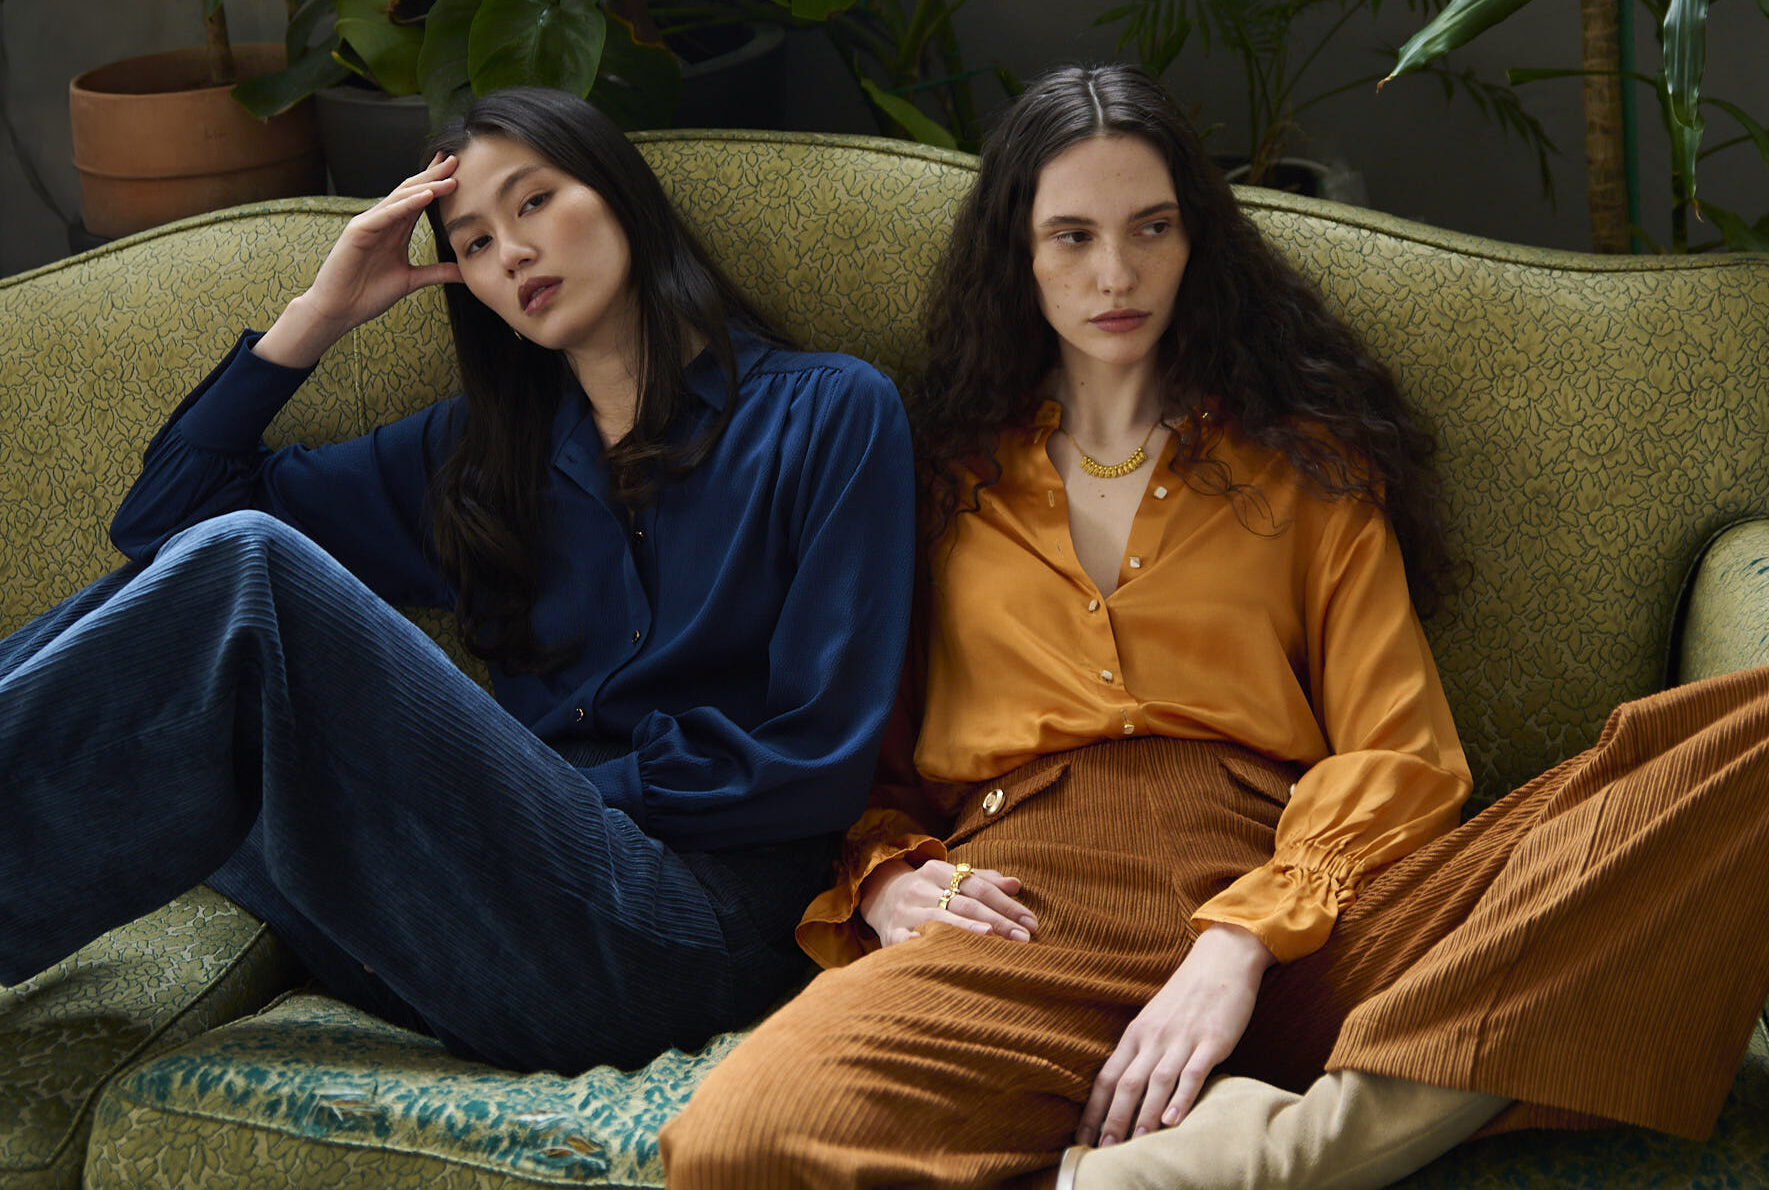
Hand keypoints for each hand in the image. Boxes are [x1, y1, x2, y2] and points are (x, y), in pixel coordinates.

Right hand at [255, 154, 465, 368]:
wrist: (339, 309)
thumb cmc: (368, 294)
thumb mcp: (411, 281)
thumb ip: (436, 273)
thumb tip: (465, 272)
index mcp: (394, 230)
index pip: (419, 200)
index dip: (437, 184)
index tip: (459, 172)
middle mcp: (382, 221)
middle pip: (411, 191)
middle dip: (433, 175)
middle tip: (456, 160)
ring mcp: (369, 223)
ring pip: (401, 198)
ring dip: (426, 186)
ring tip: (449, 177)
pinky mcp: (359, 231)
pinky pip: (387, 214)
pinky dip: (407, 204)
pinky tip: (426, 195)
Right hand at [858, 857, 1036, 946]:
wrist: (878, 896)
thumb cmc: (928, 890)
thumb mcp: (950, 878)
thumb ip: (984, 880)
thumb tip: (1016, 884)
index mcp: (937, 870)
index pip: (978, 887)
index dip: (1006, 904)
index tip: (1031, 922)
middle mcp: (921, 888)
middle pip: (965, 904)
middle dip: (999, 921)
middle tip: (1025, 938)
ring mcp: (905, 910)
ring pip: (941, 919)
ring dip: (969, 929)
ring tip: (994, 938)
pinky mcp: (891, 933)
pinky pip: (909, 940)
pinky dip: (924, 944)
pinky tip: (943, 951)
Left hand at [1076, 923, 1274, 1146]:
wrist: (1220, 961)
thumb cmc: (1186, 996)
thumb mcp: (1154, 1020)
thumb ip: (1141, 1052)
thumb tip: (1123, 1091)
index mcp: (1136, 1034)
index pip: (1106, 1077)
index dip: (1093, 1110)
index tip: (1083, 1138)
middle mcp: (1153, 1038)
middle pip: (1126, 1083)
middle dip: (1112, 1119)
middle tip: (1104, 1151)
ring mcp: (1182, 1039)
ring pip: (1156, 1081)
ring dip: (1144, 1115)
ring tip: (1134, 1144)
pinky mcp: (1212, 1040)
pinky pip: (1193, 1072)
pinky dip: (1181, 1097)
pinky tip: (1173, 1120)